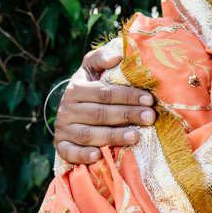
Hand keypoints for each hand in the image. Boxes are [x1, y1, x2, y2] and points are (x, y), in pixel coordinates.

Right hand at [54, 44, 155, 164]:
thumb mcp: (92, 68)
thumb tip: (118, 55)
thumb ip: (102, 58)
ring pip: (88, 134)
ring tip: (135, 136)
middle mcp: (67, 109)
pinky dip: (82, 155)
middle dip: (127, 115)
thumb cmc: (90, 86)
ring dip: (113, 136)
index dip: (127, 96)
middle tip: (150, 118)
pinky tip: (98, 156)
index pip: (104, 93)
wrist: (70, 109)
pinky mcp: (61, 146)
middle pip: (100, 114)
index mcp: (76, 88)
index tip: (149, 99)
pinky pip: (69, 152)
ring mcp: (63, 128)